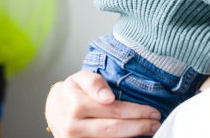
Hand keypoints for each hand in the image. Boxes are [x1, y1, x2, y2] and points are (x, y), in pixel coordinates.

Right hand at [45, 71, 160, 137]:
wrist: (52, 108)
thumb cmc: (71, 91)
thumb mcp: (80, 78)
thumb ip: (94, 82)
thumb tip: (108, 97)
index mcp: (76, 106)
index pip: (114, 111)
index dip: (137, 112)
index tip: (153, 112)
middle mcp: (74, 127)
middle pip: (114, 129)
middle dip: (139, 126)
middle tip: (156, 122)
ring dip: (133, 136)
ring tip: (150, 129)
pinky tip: (134, 136)